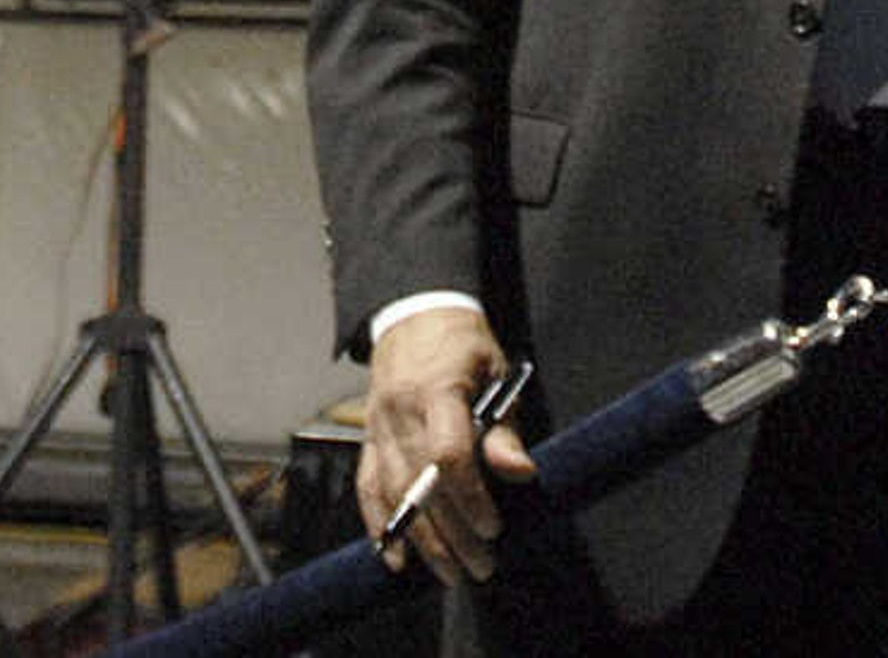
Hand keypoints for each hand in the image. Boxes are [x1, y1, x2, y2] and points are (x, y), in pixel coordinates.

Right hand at [355, 305, 531, 583]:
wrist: (413, 314)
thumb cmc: (463, 345)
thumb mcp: (496, 374)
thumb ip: (503, 428)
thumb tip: (520, 474)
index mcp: (437, 391)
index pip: (449, 454)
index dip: (471, 497)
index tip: (493, 528)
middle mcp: (400, 412)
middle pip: (421, 484)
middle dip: (452, 535)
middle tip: (482, 568)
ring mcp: (377, 426)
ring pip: (394, 493)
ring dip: (421, 539)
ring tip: (449, 573)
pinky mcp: (367, 437)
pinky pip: (368, 486)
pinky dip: (379, 523)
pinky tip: (395, 555)